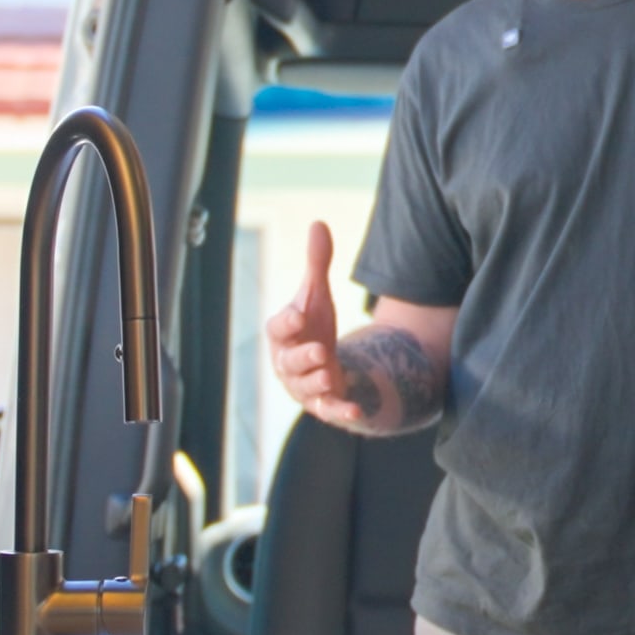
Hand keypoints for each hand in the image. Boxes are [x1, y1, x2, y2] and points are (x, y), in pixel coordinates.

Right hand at [268, 222, 364, 425]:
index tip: (299, 315)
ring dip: (317, 383)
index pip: (277, 329)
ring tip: (331, 375)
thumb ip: (317, 264)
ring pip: (305, 389)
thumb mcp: (317, 296)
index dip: (286, 323)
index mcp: (283, 335)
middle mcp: (288, 363)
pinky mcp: (324, 404)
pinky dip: (341, 412)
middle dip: (302, 358)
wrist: (324, 364)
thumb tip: (318, 223)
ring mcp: (305, 386)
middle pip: (288, 363)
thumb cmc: (312, 327)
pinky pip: (330, 411)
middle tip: (319, 351)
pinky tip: (357, 411)